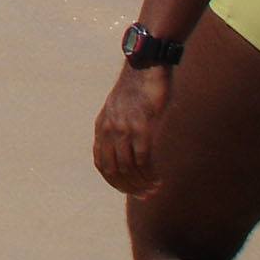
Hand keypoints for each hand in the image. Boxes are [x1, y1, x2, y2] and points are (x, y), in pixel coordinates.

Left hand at [93, 63, 172, 193]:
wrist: (145, 64)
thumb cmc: (139, 88)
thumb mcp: (123, 109)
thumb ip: (123, 128)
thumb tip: (131, 150)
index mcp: (103, 126)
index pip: (101, 163)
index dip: (114, 181)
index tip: (130, 191)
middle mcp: (110, 129)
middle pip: (113, 169)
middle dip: (129, 187)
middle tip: (145, 195)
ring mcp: (125, 128)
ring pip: (128, 168)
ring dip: (141, 183)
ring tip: (153, 188)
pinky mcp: (142, 126)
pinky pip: (143, 159)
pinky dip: (150, 174)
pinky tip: (158, 179)